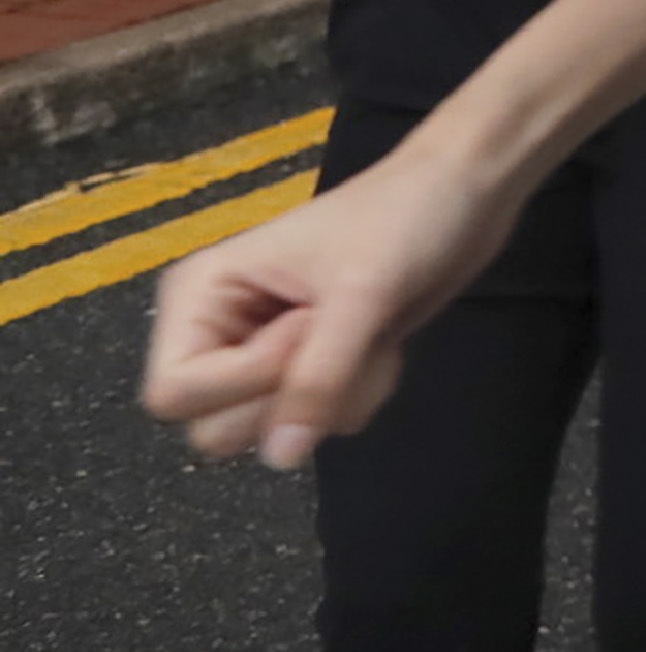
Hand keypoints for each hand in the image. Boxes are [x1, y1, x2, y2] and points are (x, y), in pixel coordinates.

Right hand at [142, 139, 511, 472]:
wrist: (464, 195)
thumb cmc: (402, 218)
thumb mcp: (359, 294)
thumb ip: (318, 377)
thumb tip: (282, 456)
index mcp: (199, 297)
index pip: (175, 393)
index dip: (244, 381)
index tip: (305, 328)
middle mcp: (219, 332)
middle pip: (215, 428)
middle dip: (292, 394)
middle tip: (337, 331)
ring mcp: (265, 356)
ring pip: (274, 433)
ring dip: (338, 395)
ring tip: (366, 330)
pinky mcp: (312, 371)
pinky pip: (320, 425)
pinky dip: (361, 392)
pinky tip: (381, 341)